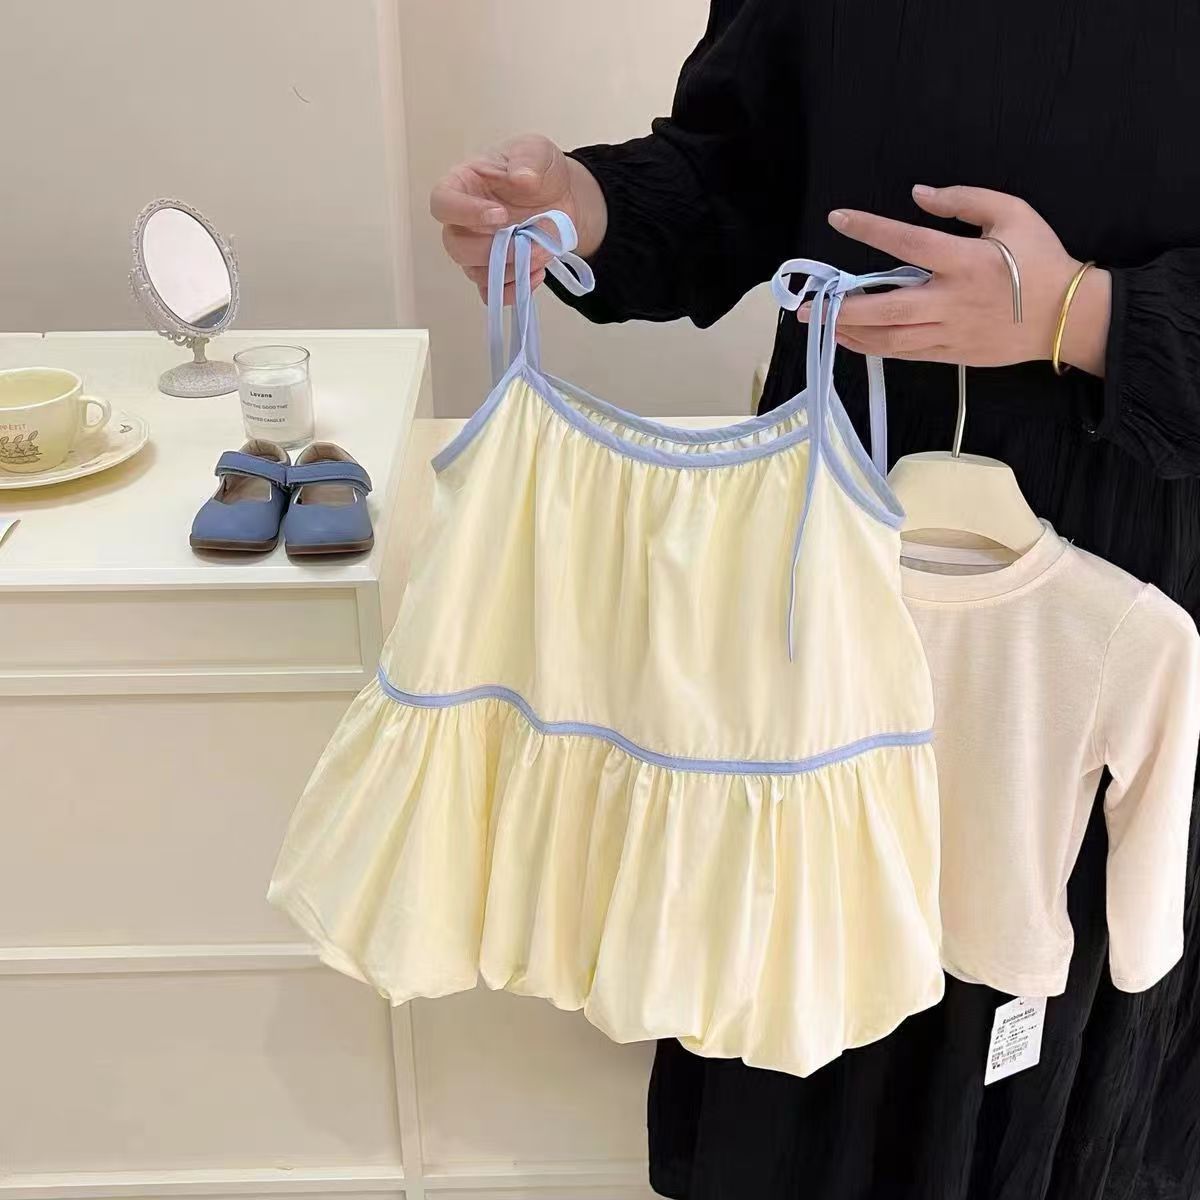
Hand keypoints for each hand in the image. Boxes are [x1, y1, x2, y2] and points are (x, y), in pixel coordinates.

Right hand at [430, 133, 606, 304]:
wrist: (561, 197)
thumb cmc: (538, 169)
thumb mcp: (537, 151)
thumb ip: (528, 160)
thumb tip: (521, 178)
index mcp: (463, 186)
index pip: (443, 203)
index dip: (465, 213)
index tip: (499, 215)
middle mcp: (464, 222)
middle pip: (456, 247)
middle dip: (491, 249)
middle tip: (524, 241)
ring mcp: (478, 251)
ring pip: (476, 273)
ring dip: (511, 269)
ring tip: (541, 251)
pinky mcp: (497, 272)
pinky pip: (494, 293)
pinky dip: (515, 289)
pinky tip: (538, 272)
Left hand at [802, 185, 1109, 374]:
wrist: (1069, 317)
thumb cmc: (1042, 260)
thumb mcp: (1012, 213)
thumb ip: (964, 200)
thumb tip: (919, 193)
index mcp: (965, 261)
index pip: (906, 242)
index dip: (868, 229)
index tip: (838, 218)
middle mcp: (951, 300)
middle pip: (885, 309)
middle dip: (842, 310)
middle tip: (807, 309)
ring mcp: (949, 332)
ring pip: (890, 339)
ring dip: (852, 334)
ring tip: (823, 326)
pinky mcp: (952, 354)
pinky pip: (905, 354)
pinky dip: (876, 348)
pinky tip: (855, 341)